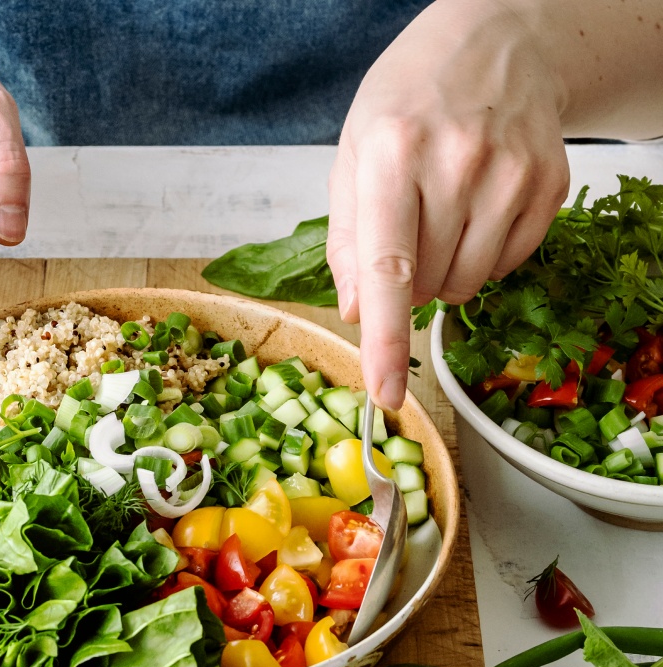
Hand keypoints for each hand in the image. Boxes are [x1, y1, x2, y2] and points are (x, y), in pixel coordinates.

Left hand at [328, 0, 569, 409]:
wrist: (497, 45)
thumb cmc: (408, 103)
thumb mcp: (354, 154)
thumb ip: (346, 236)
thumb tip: (356, 311)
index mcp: (392, 154)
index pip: (387, 267)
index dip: (384, 340)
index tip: (383, 393)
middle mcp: (456, 165)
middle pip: (427, 285)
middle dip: (406, 283)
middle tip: (406, 231)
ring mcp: (511, 175)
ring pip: (468, 285)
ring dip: (444, 276)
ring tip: (440, 218)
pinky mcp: (550, 185)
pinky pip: (508, 266)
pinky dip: (483, 258)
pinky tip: (476, 213)